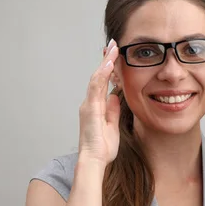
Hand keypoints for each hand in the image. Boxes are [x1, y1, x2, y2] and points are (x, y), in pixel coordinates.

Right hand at [78, 39, 120, 164]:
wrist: (94, 160)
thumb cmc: (102, 148)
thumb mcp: (113, 126)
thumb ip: (113, 111)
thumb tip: (115, 97)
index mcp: (96, 108)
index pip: (102, 83)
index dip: (109, 69)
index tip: (116, 56)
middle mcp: (90, 104)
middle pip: (98, 77)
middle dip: (106, 60)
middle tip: (114, 45)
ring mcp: (88, 105)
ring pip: (96, 78)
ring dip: (105, 63)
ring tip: (113, 49)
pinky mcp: (89, 109)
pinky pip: (96, 88)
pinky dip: (102, 74)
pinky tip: (109, 64)